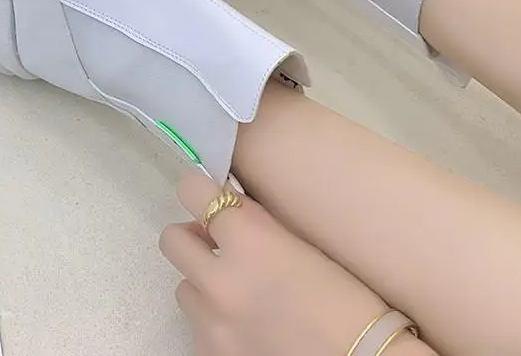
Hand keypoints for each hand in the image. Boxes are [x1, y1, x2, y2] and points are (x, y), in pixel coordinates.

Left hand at [161, 173, 423, 355]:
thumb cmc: (348, 300)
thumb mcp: (303, 245)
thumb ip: (259, 224)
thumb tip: (230, 206)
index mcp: (249, 240)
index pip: (192, 192)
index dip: (202, 191)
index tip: (214, 197)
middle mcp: (220, 280)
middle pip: (172, 240)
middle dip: (194, 237)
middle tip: (219, 244)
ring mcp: (211, 325)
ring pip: (185, 287)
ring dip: (205, 283)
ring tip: (241, 292)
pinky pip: (198, 328)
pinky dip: (216, 323)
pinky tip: (249, 327)